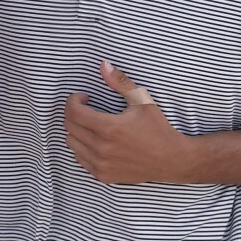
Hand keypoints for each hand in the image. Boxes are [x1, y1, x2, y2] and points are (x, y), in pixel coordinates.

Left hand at [64, 60, 199, 183]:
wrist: (171, 159)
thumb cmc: (157, 128)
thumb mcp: (142, 101)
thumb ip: (120, 82)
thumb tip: (103, 65)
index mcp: (109, 128)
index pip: (73, 112)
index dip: (73, 100)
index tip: (84, 97)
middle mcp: (101, 148)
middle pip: (69, 126)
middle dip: (74, 112)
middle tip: (87, 108)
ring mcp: (101, 164)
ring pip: (71, 143)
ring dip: (76, 130)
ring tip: (91, 124)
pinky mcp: (103, 176)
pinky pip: (80, 159)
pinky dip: (82, 147)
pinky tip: (96, 140)